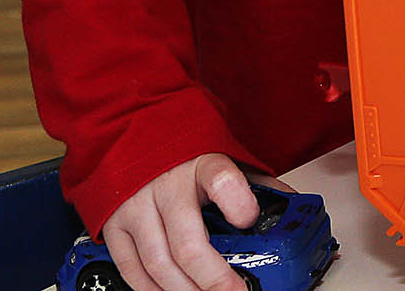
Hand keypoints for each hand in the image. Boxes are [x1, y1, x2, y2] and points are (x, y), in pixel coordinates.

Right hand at [100, 153, 277, 290]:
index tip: (248, 219)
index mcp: (201, 163)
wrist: (133, 130)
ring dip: (185, 290)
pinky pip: (131, 268)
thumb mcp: (224, 155)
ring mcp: (137, 206)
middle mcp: (167, 185)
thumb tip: (289, 206)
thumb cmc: (184, 149)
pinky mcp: (115, 224)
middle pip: (189, 243)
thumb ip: (254, 181)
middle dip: (213, 278)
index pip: (222, 179)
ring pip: (159, 263)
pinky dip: (152, 289)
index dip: (237, 203)